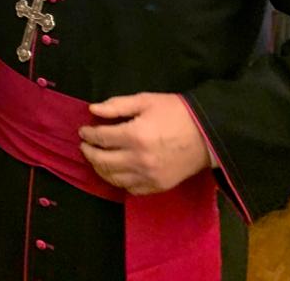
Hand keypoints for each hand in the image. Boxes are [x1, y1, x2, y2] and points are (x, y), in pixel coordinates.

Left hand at [78, 92, 209, 194]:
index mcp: (135, 135)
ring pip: (114, 178)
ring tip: (96, 158)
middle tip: (84, 145)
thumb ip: (117, 105)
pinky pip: (130, 189)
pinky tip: (115, 171)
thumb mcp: (146, 101)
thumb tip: (93, 110)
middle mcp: (139, 160)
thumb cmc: (175, 113)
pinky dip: (118, 181)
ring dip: (100, 169)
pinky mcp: (157, 187)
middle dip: (89, 153)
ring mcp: (148, 177)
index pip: (102, 138)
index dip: (88, 134)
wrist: (207, 135)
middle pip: (103, 161)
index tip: (83, 130)